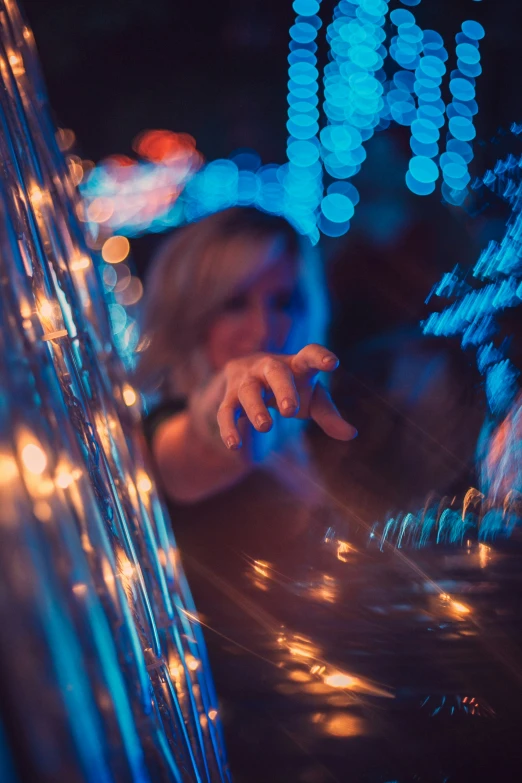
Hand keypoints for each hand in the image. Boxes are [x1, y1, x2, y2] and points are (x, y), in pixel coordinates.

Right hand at [216, 344, 356, 448]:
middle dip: (283, 389)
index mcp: (296, 365)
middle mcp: (269, 368)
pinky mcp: (229, 397)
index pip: (309, 354)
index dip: (320, 357)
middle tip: (290, 411)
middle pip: (276, 372)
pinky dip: (229, 428)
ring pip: (248, 391)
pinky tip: (235, 445)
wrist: (246, 376)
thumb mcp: (311, 399)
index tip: (333, 363)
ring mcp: (247, 381)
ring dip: (256, 408)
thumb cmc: (290, 388)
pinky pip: (226, 411)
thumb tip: (352, 434)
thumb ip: (329, 415)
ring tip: (266, 427)